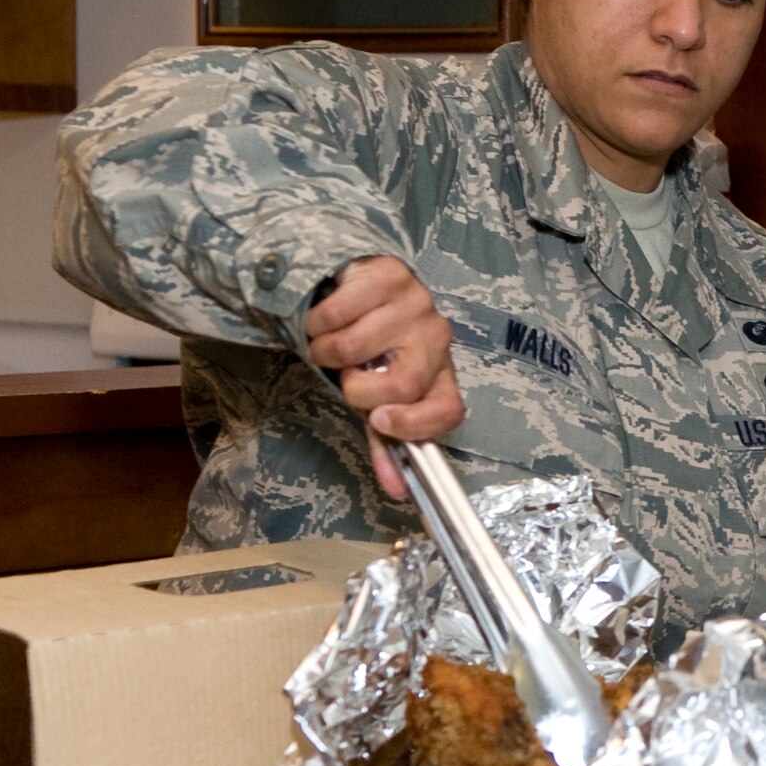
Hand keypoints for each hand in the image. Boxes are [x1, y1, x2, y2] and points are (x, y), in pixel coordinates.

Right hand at [304, 256, 464, 496]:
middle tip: (348, 376)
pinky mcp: (391, 275)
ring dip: (326, 351)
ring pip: (355, 348)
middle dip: (357, 388)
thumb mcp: (378, 396)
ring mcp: (418, 304)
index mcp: (440, 375)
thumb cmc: (371, 350)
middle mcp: (438, 339)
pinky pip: (335, 313)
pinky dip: (316, 323)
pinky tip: (327, 318)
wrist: (359, 286)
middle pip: (402, 384)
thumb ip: (385, 441)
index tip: (378, 421)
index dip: (416, 424)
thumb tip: (395, 490)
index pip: (449, 410)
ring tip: (333, 343)